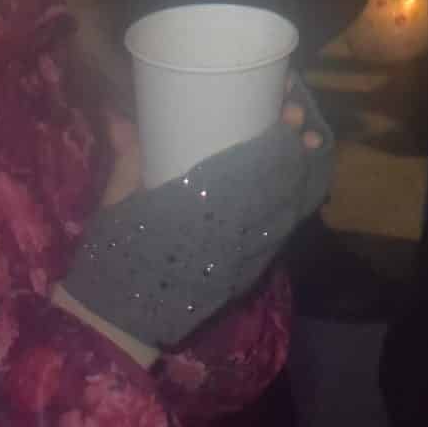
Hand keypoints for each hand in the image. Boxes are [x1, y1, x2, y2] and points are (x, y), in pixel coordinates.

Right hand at [63, 75, 334, 349]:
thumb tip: (119, 116)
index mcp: (200, 205)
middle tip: (298, 114)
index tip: (287, 106)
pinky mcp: (247, 271)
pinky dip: (293, 204)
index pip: (255, 165)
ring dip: (300, 172)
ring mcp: (245, 254)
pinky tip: (300, 184)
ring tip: (311, 141)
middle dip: (293, 145)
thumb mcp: (118, 202)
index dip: (277, 134)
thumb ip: (129, 157)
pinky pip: (280, 231)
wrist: (119, 320)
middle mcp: (232, 229)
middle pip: (279, 180)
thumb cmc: (116, 256)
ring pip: (288, 206)